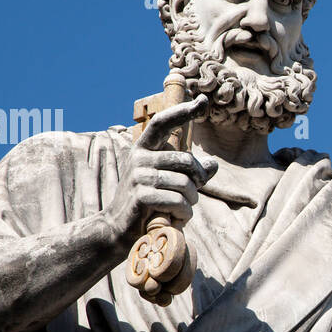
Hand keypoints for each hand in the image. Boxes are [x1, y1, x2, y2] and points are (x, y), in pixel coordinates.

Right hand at [104, 97, 217, 247]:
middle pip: (185, 160)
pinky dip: (185, 213)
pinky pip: (177, 201)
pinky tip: (178, 218)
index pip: (162, 123)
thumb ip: (189, 173)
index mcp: (143, 149)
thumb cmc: (147, 204)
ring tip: (183, 209)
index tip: (203, 101)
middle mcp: (139, 158)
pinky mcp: (141, 196)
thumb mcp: (167, 183)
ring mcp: (138, 176)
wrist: (117, 230)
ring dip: (191, 201)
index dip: (182, 111)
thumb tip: (214, 164)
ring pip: (185, 184)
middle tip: (193, 195)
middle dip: (198, 180)